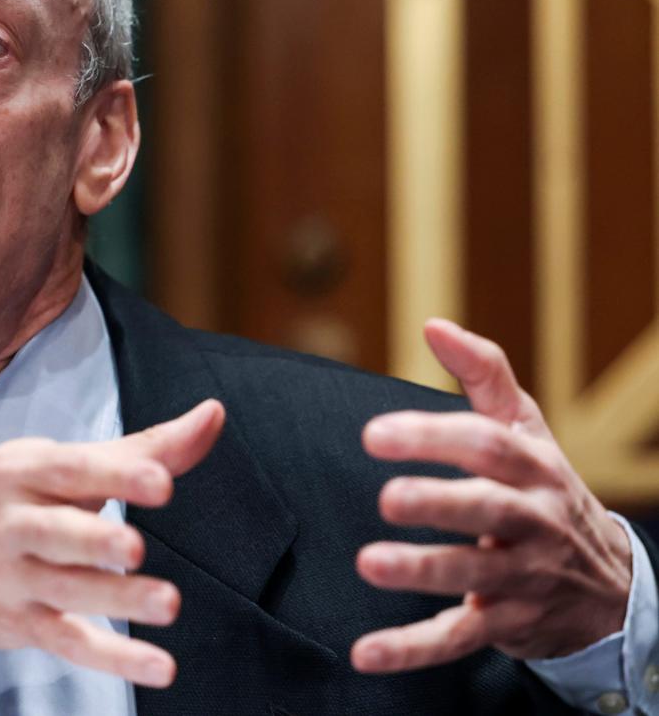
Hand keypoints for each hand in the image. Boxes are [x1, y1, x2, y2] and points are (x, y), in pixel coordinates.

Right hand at [0, 398, 224, 687]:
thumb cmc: (1, 499)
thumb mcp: (55, 462)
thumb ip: (140, 448)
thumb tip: (213, 415)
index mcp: (22, 471)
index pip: (70, 471)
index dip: (115, 476)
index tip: (160, 481)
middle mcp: (11, 524)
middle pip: (54, 533)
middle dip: (93, 540)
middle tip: (133, 547)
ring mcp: (12, 578)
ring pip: (66, 592)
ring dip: (116, 600)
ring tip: (166, 603)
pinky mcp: (21, 624)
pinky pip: (69, 643)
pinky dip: (113, 659)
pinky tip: (156, 665)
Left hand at [351, 319, 632, 672]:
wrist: (611, 583)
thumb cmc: (544, 488)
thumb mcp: (526, 428)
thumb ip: (482, 374)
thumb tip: (433, 324)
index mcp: (532, 468)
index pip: (486, 446)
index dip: (433, 437)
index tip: (374, 434)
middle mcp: (532, 522)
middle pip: (488, 509)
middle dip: (439, 503)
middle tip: (387, 498)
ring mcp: (521, 577)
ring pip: (474, 575)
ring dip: (422, 572)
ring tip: (369, 564)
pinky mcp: (506, 625)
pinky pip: (458, 640)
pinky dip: (412, 649)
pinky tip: (367, 654)